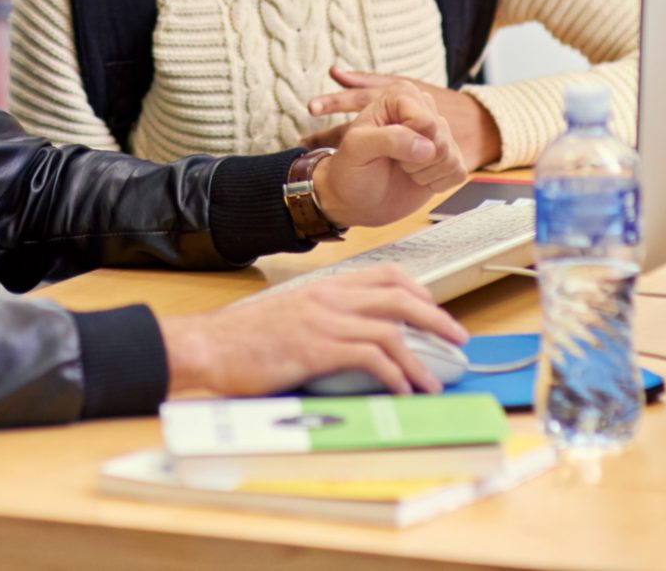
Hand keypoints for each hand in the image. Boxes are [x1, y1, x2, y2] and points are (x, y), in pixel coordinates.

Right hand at [160, 267, 467, 396]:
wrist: (208, 345)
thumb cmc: (241, 337)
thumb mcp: (288, 315)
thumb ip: (320, 319)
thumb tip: (346, 339)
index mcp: (324, 286)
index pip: (384, 274)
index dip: (417, 290)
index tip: (434, 308)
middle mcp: (330, 297)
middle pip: (400, 297)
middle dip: (436, 318)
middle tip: (457, 338)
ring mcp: (326, 321)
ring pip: (392, 330)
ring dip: (420, 358)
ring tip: (434, 381)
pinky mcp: (319, 349)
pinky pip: (372, 358)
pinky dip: (395, 375)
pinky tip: (402, 390)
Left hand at [306, 67, 502, 168]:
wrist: (358, 199)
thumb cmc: (352, 169)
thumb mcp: (356, 148)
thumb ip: (388, 139)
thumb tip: (427, 147)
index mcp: (400, 96)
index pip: (424, 121)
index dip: (406, 142)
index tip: (384, 147)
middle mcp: (423, 108)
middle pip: (440, 138)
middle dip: (415, 160)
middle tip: (394, 161)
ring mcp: (439, 133)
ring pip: (450, 156)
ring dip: (423, 172)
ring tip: (403, 168)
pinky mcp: (450, 158)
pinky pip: (458, 172)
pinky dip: (436, 183)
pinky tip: (418, 178)